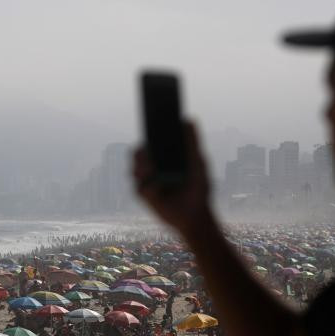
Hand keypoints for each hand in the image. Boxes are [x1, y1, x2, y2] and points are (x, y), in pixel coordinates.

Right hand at [133, 120, 212, 236]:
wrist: (197, 216)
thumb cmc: (199, 188)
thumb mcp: (198, 163)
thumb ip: (192, 142)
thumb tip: (188, 119)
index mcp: (163, 158)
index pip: (150, 142)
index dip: (147, 133)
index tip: (149, 124)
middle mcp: (152, 168)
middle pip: (138, 155)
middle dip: (140, 151)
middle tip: (146, 147)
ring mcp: (147, 182)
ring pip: (135, 170)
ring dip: (141, 167)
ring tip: (150, 165)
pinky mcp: (146, 197)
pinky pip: (141, 188)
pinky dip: (149, 186)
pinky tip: (157, 184)